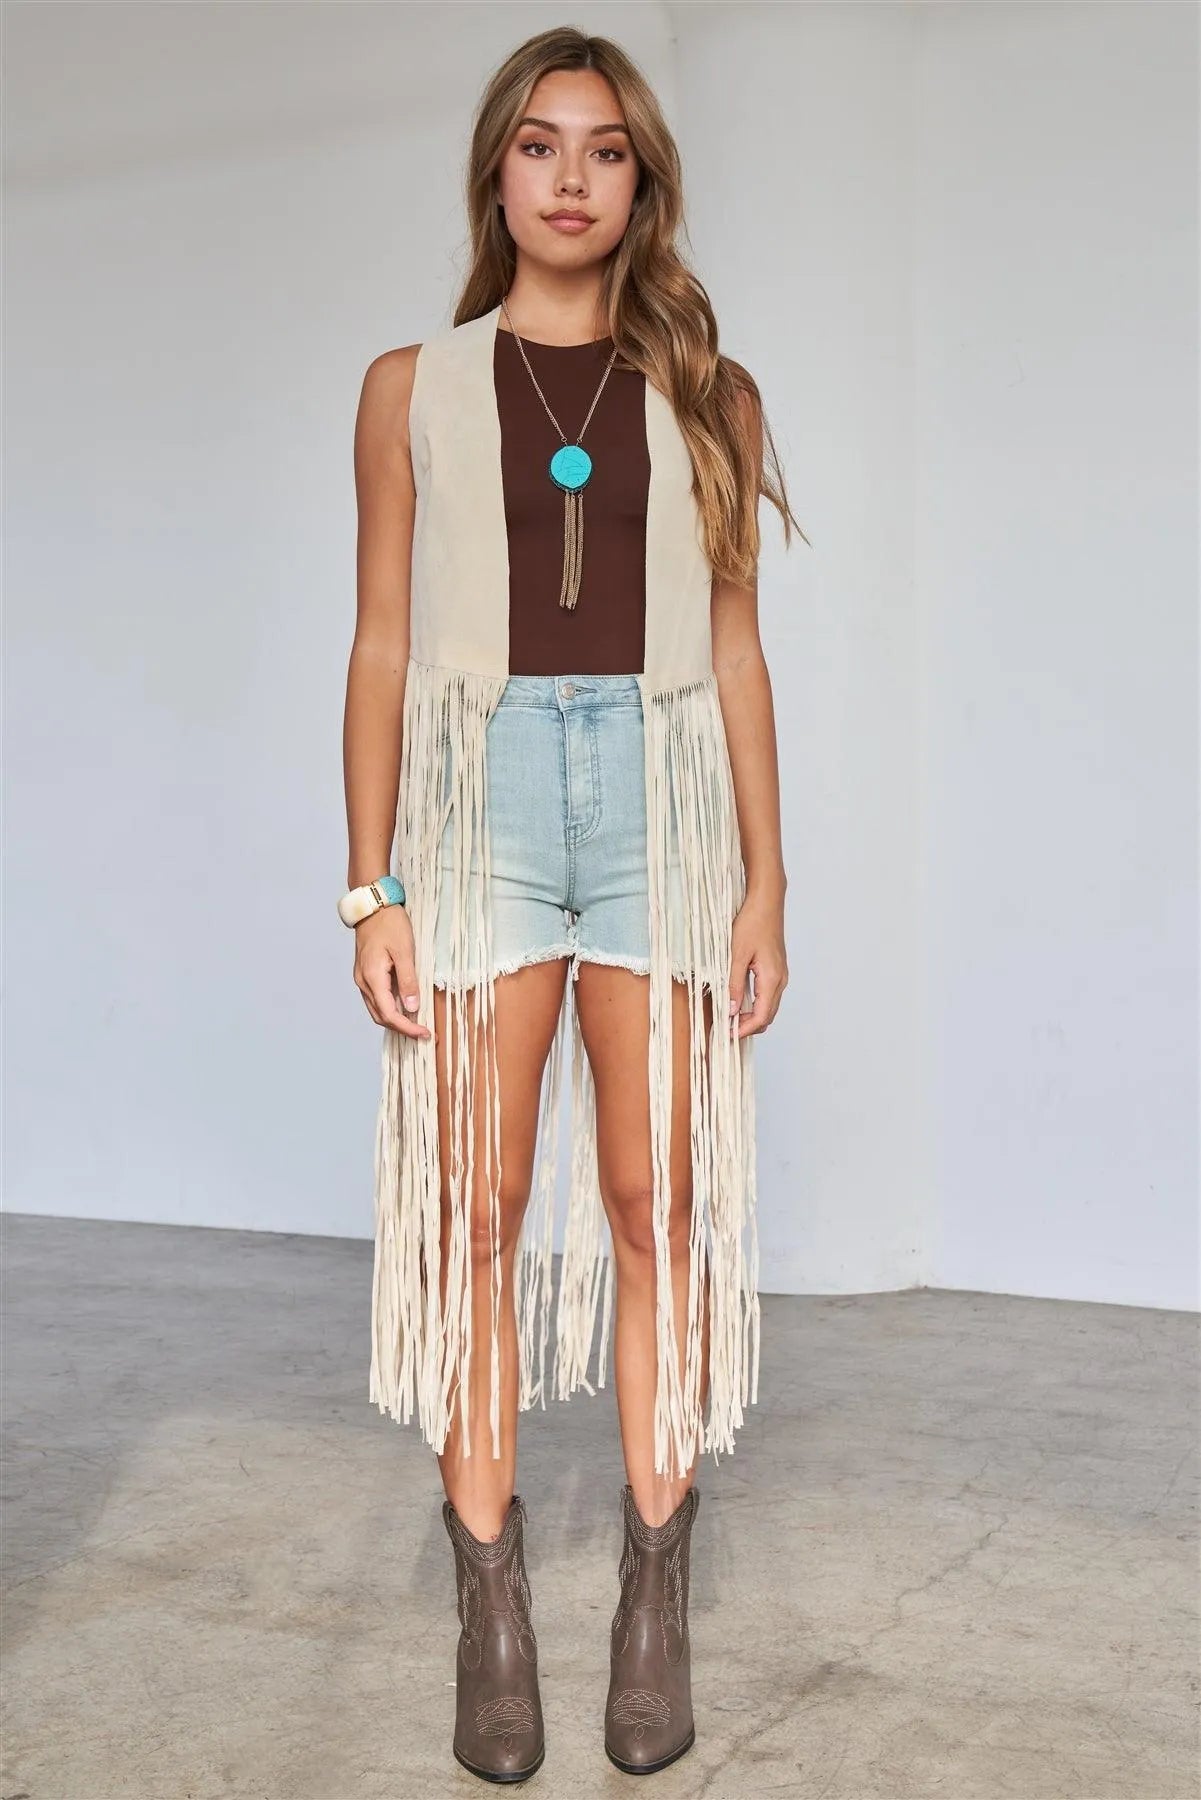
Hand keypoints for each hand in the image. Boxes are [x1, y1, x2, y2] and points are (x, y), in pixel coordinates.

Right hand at [353, 905, 431, 1039]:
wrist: (373, 906)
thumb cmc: (390, 924)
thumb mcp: (405, 951)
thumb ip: (408, 981)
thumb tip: (413, 1008)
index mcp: (372, 978)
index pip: (389, 1014)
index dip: (406, 1028)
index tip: (424, 1033)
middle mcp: (363, 982)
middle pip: (380, 1016)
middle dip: (401, 1028)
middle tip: (423, 1033)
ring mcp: (362, 978)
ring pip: (377, 1009)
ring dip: (395, 1020)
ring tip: (416, 1023)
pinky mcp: (366, 974)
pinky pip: (377, 998)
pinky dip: (390, 1008)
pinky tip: (405, 1007)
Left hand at [727, 889, 787, 1038]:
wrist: (766, 902)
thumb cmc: (752, 923)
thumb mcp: (736, 955)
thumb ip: (733, 984)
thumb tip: (730, 1010)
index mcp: (772, 979)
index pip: (761, 1017)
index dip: (744, 1030)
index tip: (727, 1036)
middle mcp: (780, 980)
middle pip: (767, 1016)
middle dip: (748, 1027)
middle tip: (726, 1031)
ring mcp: (780, 975)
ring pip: (768, 1007)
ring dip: (751, 1016)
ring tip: (729, 1019)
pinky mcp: (776, 969)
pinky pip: (767, 995)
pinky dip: (755, 1005)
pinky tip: (738, 1002)